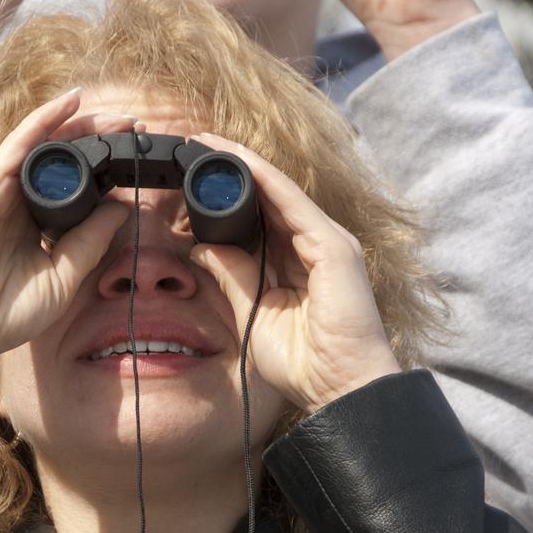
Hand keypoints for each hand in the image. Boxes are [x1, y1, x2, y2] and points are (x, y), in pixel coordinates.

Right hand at [0, 92, 134, 386]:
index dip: (108, 174)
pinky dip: (44, 120)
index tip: (139, 162)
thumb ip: (91, 242)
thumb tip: (122, 208)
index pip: (79, 191)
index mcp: (39, 229)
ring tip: (117, 116)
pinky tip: (71, 101)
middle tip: (136, 129)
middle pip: (65, 163)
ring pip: (46, 147)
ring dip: (82, 126)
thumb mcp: (63, 278)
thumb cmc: (2, 314)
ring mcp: (2, 193)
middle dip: (101, 142)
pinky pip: (19, 144)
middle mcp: (21, 205)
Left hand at [189, 133, 399, 414]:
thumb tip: (202, 247)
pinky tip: (237, 161)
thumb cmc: (305, 363)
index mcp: (300, 261)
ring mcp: (330, 242)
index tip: (193, 173)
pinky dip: (264, 179)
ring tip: (207, 142)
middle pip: (270, 196)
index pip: (262, 214)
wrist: (339, 390)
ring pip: (280, 190)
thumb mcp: (254, 312)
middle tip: (194, 143)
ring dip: (243, 164)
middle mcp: (317, 245)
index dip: (229, 191)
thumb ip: (233, 275)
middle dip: (233, 168)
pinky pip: (292, 203)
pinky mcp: (334, 247)